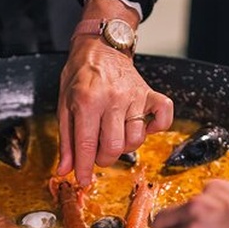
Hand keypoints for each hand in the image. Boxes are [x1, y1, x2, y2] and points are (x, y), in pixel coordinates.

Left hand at [58, 36, 172, 186]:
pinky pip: (164, 116)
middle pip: (113, 147)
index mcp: (87, 101)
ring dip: (125, 146)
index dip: (84, 168)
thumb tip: (64, 170)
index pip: (86, 145)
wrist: (101, 46)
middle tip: (97, 154)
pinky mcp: (149, 94)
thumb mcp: (64, 105)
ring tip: (114, 136)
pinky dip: (156, 127)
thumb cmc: (80, 76)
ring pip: (136, 139)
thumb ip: (66, 140)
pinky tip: (142, 126)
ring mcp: (134, 96)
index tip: (83, 181)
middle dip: (104, 160)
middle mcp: (113, 99)